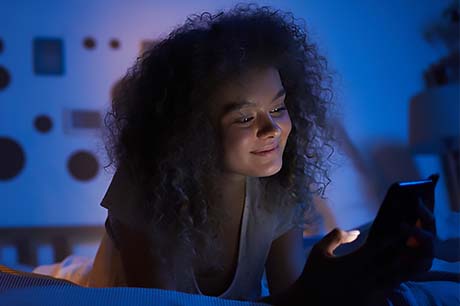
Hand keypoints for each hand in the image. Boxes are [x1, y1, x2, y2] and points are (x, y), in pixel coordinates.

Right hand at [288, 198, 435, 304]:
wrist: (307, 303)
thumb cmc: (312, 275)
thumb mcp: (319, 251)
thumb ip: (337, 237)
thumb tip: (356, 231)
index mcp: (352, 263)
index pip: (378, 247)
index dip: (391, 237)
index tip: (400, 228)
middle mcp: (363, 278)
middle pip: (392, 264)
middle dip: (403, 252)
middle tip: (412, 243)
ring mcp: (367, 293)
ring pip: (394, 280)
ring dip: (402, 269)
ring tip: (408, 260)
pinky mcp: (368, 304)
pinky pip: (387, 293)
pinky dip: (393, 284)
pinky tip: (395, 276)